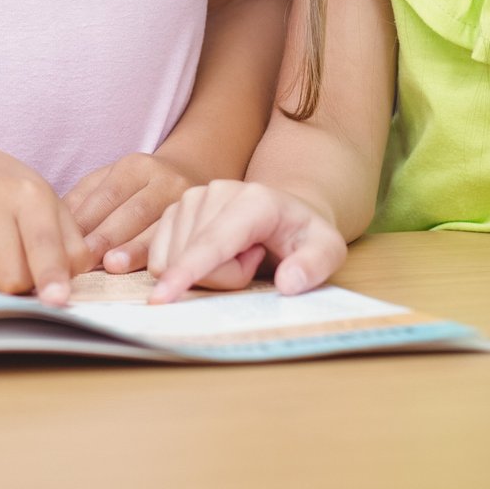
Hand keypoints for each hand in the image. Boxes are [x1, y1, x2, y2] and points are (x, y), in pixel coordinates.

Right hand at [0, 141, 92, 303]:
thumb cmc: (0, 189)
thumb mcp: (41, 201)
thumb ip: (66, 242)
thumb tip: (67, 284)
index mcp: (29, 192)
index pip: (44, 244)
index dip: (50, 276)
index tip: (56, 299)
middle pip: (11, 277)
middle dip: (13, 283)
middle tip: (7, 261)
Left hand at [65, 151, 199, 271]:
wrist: (188, 176)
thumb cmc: (136, 185)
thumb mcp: (110, 179)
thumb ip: (84, 197)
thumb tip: (56, 224)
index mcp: (137, 166)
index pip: (109, 194)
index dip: (87, 219)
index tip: (64, 241)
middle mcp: (165, 181)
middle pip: (133, 211)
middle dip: (107, 237)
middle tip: (83, 258)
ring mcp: (184, 204)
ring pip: (158, 228)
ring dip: (133, 250)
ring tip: (112, 265)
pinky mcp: (197, 226)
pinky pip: (177, 244)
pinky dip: (158, 258)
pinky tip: (144, 272)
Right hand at [145, 180, 345, 303]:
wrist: (287, 211)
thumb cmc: (304, 235)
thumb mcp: (328, 250)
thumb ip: (314, 265)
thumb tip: (288, 283)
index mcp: (253, 200)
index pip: (214, 242)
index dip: (188, 271)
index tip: (162, 297)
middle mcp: (216, 191)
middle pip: (195, 258)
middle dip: (224, 279)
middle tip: (256, 262)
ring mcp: (191, 198)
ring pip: (174, 259)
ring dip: (206, 274)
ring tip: (240, 256)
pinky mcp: (175, 210)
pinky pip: (161, 257)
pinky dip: (186, 268)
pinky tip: (217, 254)